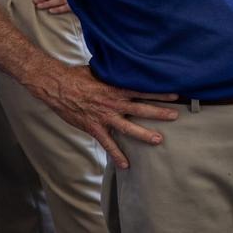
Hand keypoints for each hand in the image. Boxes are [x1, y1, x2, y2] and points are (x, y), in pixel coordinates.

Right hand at [29, 64, 177, 169]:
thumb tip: (129, 68)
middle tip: (175, 116)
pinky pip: (107, 143)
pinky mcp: (94, 127)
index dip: (159, 93)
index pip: (143, 90)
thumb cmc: (78, 76)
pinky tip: (126, 165)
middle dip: (159, 113)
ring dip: (144, 134)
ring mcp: (104, 117)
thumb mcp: (100, 71)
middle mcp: (113, 103)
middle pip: (140, 109)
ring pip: (128, 127)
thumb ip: (115, 74)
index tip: (175, 95)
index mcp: (116, 88)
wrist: (56, 86)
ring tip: (158, 140)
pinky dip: (117, 154)